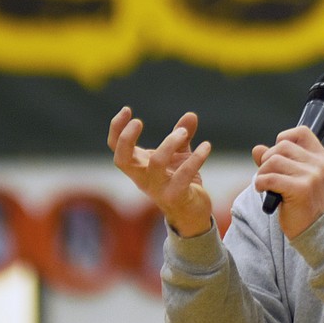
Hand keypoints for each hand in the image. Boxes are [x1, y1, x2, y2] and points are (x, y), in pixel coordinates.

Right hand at [108, 107, 213, 237]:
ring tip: (183, 132)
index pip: (117, 148)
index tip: (127, 109)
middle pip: (123, 160)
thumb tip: (191, 115)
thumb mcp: (180, 155)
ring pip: (156, 164)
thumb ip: (182, 135)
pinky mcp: (176, 196)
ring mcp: (158, 188)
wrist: (192, 213)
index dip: (116, 129)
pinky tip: (206, 146)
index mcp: (139, 166)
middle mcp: (143, 178)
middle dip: (126, 139)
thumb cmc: (181, 181)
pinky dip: (196, 159)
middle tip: (138, 121)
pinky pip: (183, 176)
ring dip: (169, 144)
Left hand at [252, 126, 323, 238]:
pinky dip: (260, 184)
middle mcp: (320, 164)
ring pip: (273, 160)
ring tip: (266, 186)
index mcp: (322, 158)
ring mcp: (312, 176)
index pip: (301, 132)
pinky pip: (269, 177)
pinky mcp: (301, 189)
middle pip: (282, 146)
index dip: (284, 139)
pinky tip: (263, 191)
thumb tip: (257, 149)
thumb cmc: (304, 205)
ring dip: (262, 173)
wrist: (316, 233)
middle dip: (267, 160)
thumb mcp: (295, 179)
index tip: (278, 157)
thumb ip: (277, 161)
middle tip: (268, 177)